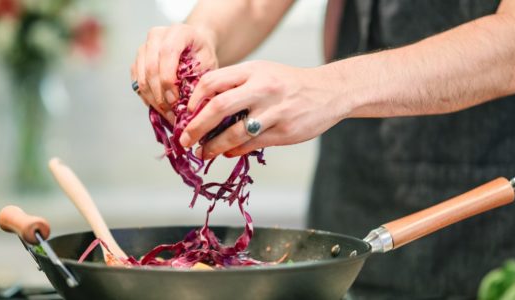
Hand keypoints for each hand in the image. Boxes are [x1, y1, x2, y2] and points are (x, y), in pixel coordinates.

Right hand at [131, 24, 218, 123]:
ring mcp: (144, 48)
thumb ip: (198, 79)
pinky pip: (137, 83)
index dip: (168, 79)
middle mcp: (156, 36)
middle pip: (151, 68)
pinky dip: (147, 98)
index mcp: (178, 31)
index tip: (175, 100)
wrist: (193, 45)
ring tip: (167, 115)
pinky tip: (160, 108)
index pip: (167, 53)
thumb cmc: (202, 54)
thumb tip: (189, 106)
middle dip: (160, 95)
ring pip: (141, 78)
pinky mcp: (137, 61)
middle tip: (171, 114)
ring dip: (153, 100)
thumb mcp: (208, 64)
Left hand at [179, 60, 349, 158]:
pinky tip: (227, 153)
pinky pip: (251, 144)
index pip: (212, 81)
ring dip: (213, 146)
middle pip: (218, 107)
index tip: (185, 114)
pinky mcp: (284, 132)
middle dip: (196, 127)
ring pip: (234, 133)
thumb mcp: (262, 73)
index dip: (193, 99)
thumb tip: (202, 107)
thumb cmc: (288, 84)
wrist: (330, 92)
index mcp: (253, 71)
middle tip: (184, 139)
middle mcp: (262, 88)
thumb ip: (235, 85)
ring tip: (203, 152)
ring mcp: (274, 111)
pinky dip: (234, 151)